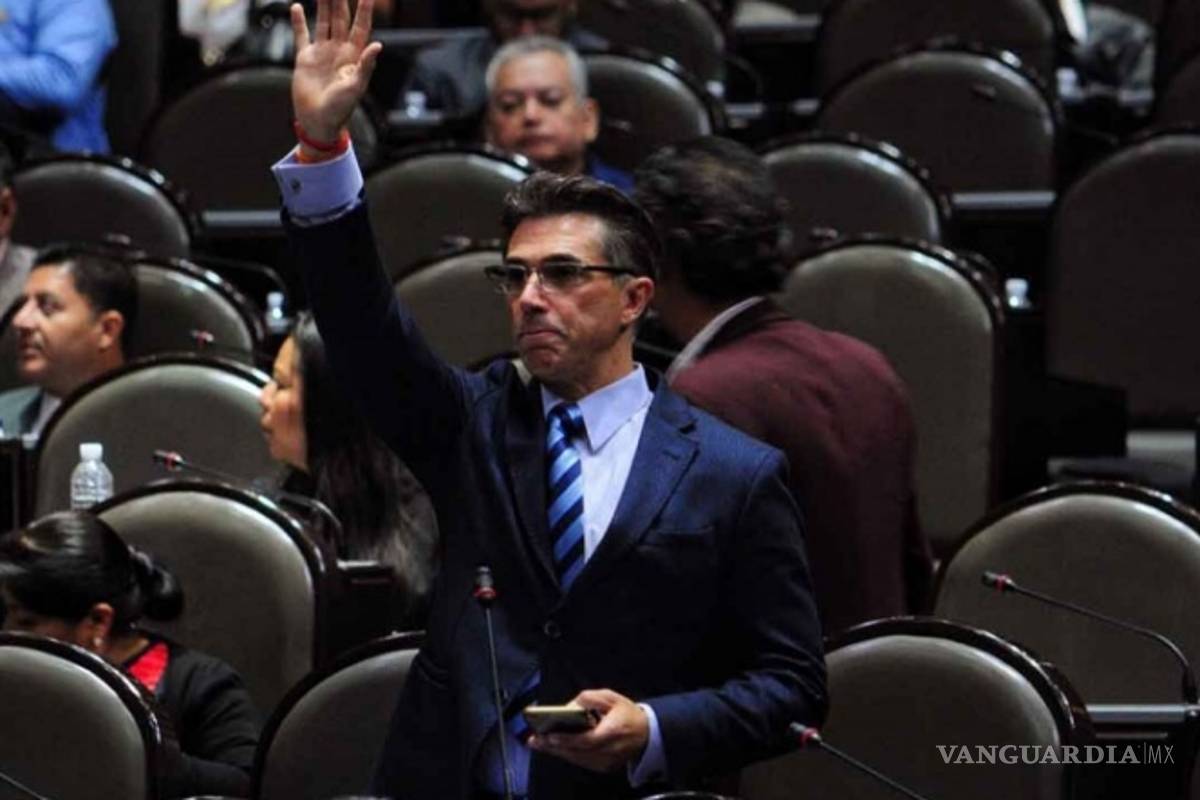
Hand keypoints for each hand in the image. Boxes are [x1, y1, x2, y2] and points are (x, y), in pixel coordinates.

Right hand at [289, 0, 381, 141]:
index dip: (364, 11)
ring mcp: (322, 52)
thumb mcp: (357, 87)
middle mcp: (339, 50)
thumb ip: (366, 65)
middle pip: (341, 19)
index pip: (360, 27)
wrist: (318, 121)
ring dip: (323, 5)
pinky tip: (296, 7)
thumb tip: (377, 45)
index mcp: (354, 56)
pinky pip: (302, 35)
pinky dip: (299, 21)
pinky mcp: (305, 58)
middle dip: (340, 1)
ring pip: (323, 22)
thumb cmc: (341, 108)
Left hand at [528, 689, 649, 773]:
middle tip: (535, 740)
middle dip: (554, 746)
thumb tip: (570, 707)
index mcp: (613, 732)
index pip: (587, 739)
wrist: (646, 734)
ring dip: (557, 751)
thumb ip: (590, 699)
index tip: (550, 736)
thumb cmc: (627, 713)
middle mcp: (610, 750)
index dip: (568, 739)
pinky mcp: (604, 767)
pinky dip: (568, 754)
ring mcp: (607, 762)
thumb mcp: (611, 698)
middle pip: (577, 752)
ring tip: (539, 743)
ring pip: (577, 759)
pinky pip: (581, 762)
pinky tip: (555, 747)